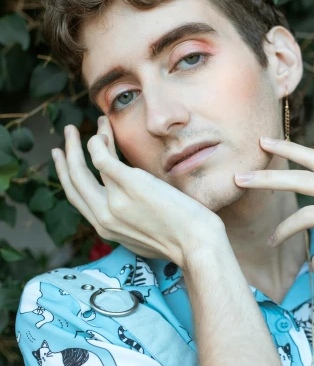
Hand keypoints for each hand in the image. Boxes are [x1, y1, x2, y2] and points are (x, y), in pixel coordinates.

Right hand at [51, 117, 224, 263]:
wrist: (196, 245)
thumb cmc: (181, 242)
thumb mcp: (144, 239)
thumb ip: (130, 226)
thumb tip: (132, 214)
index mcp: (106, 229)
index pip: (77, 198)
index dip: (67, 175)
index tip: (64, 159)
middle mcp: (104, 217)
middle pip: (74, 181)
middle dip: (67, 154)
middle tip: (67, 135)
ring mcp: (115, 201)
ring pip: (87, 165)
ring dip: (87, 139)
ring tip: (98, 121)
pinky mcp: (130, 185)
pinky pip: (102, 157)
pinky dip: (100, 141)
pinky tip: (105, 131)